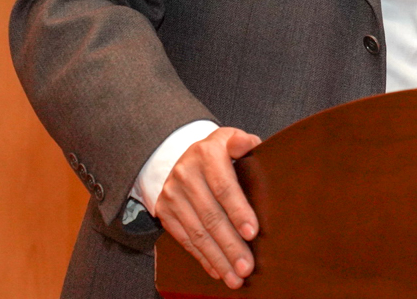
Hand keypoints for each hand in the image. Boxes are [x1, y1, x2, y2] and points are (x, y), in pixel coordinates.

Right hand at [156, 126, 262, 287]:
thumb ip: (244, 143)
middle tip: (246, 267)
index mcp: (207, 154)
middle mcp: (186, 174)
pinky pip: (185, 240)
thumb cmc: (218, 152)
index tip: (252, 233)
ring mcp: (172, 195)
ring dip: (218, 258)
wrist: (181, 155)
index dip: (238, 211)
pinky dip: (203, 258)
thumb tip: (249, 144)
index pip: (224, 186)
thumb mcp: (230, 139)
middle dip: (230, 245)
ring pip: (197, 233)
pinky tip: (218, 270)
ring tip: (235, 277)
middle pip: (210, 216)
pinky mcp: (165, 212)